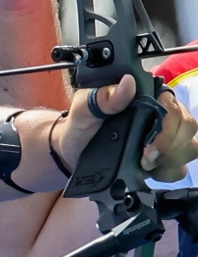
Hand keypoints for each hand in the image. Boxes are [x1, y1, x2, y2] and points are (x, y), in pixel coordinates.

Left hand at [52, 75, 197, 182]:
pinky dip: (168, 172)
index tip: (149, 144)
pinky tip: (150, 173)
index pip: (172, 103)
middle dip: (170, 145)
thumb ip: (102, 97)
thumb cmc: (78, 128)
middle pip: (187, 125)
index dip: (168, 124)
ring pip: (189, 145)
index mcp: (143, 96)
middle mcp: (158, 114)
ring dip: (171, 159)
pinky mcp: (162, 159)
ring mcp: (163, 137)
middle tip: (145, 158)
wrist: (70, 156)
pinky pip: (181, 166)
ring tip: (145, 165)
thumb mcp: (82, 111)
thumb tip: (127, 83)